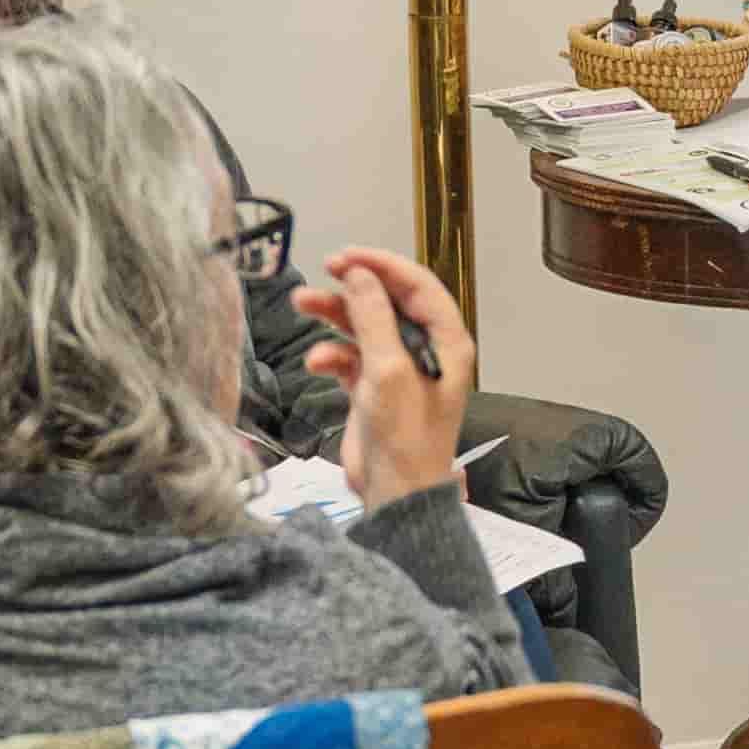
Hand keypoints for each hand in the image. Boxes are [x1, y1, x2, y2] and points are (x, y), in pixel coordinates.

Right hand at [300, 240, 477, 508]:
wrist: (394, 492)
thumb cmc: (405, 436)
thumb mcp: (388, 370)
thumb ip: (374, 318)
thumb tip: (360, 275)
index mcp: (446, 342)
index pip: (418, 285)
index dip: (383, 265)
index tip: (347, 257)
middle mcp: (425, 350)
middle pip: (388, 301)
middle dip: (354, 287)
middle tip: (324, 271)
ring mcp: (398, 368)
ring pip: (363, 325)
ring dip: (334, 316)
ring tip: (302, 305)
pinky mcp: (373, 387)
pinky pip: (349, 356)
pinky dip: (331, 355)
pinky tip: (317, 363)